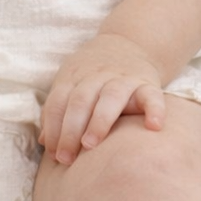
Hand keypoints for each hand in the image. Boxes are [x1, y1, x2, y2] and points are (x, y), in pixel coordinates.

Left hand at [39, 34, 164, 165]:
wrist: (129, 42)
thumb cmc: (93, 75)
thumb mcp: (71, 82)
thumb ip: (58, 110)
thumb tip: (45, 142)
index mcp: (76, 76)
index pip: (59, 101)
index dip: (54, 128)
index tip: (53, 154)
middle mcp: (98, 75)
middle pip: (81, 100)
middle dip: (70, 130)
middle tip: (66, 158)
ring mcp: (124, 78)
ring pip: (111, 96)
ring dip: (99, 121)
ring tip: (90, 145)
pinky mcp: (147, 83)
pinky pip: (152, 95)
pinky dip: (155, 110)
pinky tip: (153, 127)